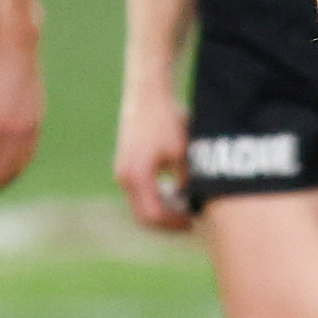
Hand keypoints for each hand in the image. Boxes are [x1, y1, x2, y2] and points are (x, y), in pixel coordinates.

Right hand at [112, 83, 191, 231]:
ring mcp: (123, 170)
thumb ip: (187, 182)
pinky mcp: (126, 163)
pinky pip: (139, 191)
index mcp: (137, 176)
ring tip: (185, 207)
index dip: (174, 223)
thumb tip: (194, 205)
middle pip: (143, 215)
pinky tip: (176, 191)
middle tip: (190, 221)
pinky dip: (156, 197)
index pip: (153, 215)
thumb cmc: (168, 120)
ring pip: (140, 204)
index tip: (193, 221)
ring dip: (162, 209)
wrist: (149, 94)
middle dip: (167, 221)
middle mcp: (125, 177)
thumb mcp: (184, 153)